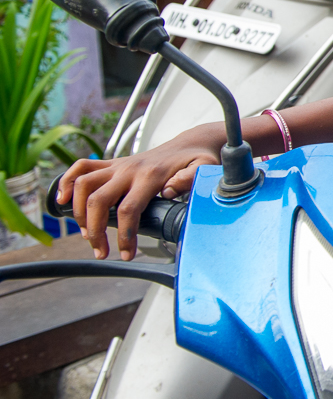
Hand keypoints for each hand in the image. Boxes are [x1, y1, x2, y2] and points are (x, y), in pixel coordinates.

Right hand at [58, 130, 220, 260]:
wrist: (190, 144)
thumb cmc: (198, 160)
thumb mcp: (205, 169)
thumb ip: (190, 179)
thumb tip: (168, 190)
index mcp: (151, 176)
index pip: (129, 209)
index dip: (124, 236)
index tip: (126, 255)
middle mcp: (129, 169)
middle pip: (99, 201)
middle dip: (95, 231)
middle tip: (101, 252)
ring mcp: (118, 165)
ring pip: (83, 185)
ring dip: (79, 212)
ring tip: (87, 235)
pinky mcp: (112, 164)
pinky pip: (81, 167)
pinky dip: (66, 182)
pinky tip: (62, 201)